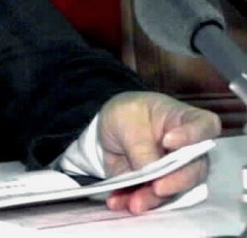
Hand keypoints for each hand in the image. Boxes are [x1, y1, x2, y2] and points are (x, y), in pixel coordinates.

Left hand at [98, 91, 219, 213]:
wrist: (112, 128)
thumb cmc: (129, 113)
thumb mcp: (127, 120)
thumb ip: (140, 146)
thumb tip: (151, 174)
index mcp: (187, 120)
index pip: (204, 126)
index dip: (192, 135)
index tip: (169, 141)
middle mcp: (190, 150)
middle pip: (195, 168)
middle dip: (176, 181)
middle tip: (157, 187)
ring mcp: (177, 172)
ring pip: (174, 190)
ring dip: (153, 199)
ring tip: (133, 203)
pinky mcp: (160, 187)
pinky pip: (151, 199)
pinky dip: (134, 201)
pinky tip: (118, 202)